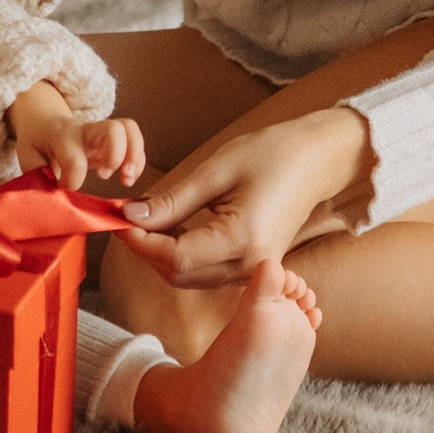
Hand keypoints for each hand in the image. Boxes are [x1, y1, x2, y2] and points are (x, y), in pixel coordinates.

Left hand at [8, 81, 146, 191]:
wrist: (44, 120)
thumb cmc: (37, 143)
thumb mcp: (29, 158)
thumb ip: (38, 179)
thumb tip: (52, 202)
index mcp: (61, 136)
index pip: (74, 157)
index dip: (72, 180)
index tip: (63, 188)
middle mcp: (86, 130)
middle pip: (113, 129)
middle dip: (119, 154)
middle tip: (107, 176)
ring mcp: (102, 133)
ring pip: (129, 129)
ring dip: (135, 156)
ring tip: (126, 180)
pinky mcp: (113, 139)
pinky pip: (134, 140)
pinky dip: (138, 161)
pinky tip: (127, 178)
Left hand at [117, 105, 369, 285]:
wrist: (318, 161)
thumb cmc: (272, 154)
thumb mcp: (216, 171)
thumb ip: (172, 201)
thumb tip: (130, 217)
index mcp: (242, 240)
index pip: (175, 257)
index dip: (139, 241)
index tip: (116, 218)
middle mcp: (249, 266)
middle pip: (178, 275)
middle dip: (146, 249)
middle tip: (126, 216)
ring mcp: (253, 272)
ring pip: (189, 277)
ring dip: (161, 253)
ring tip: (148, 217)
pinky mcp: (252, 268)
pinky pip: (205, 272)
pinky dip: (182, 255)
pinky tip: (173, 226)